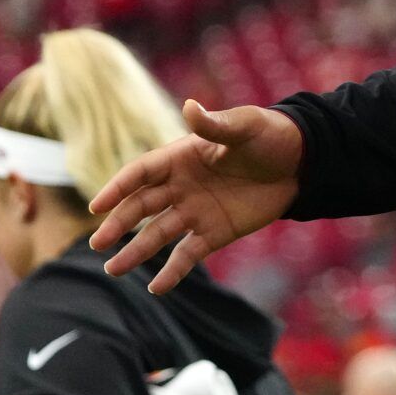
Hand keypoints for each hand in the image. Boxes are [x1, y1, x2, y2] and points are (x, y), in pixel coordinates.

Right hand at [88, 100, 302, 292]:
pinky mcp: (213, 233)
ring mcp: (195, 211)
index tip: (98, 206)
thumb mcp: (244, 126)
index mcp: (180, 157)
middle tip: (97, 244)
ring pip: (158, 234)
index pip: (141, 173)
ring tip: (113, 270)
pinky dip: (172, 272)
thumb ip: (215, 125)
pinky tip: (156, 288)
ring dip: (135, 252)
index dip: (118, 188)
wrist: (298, 163)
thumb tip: (190, 106)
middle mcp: (180, 186)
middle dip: (118, 224)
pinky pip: (187, 255)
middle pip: (141, 207)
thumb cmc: (267, 136)